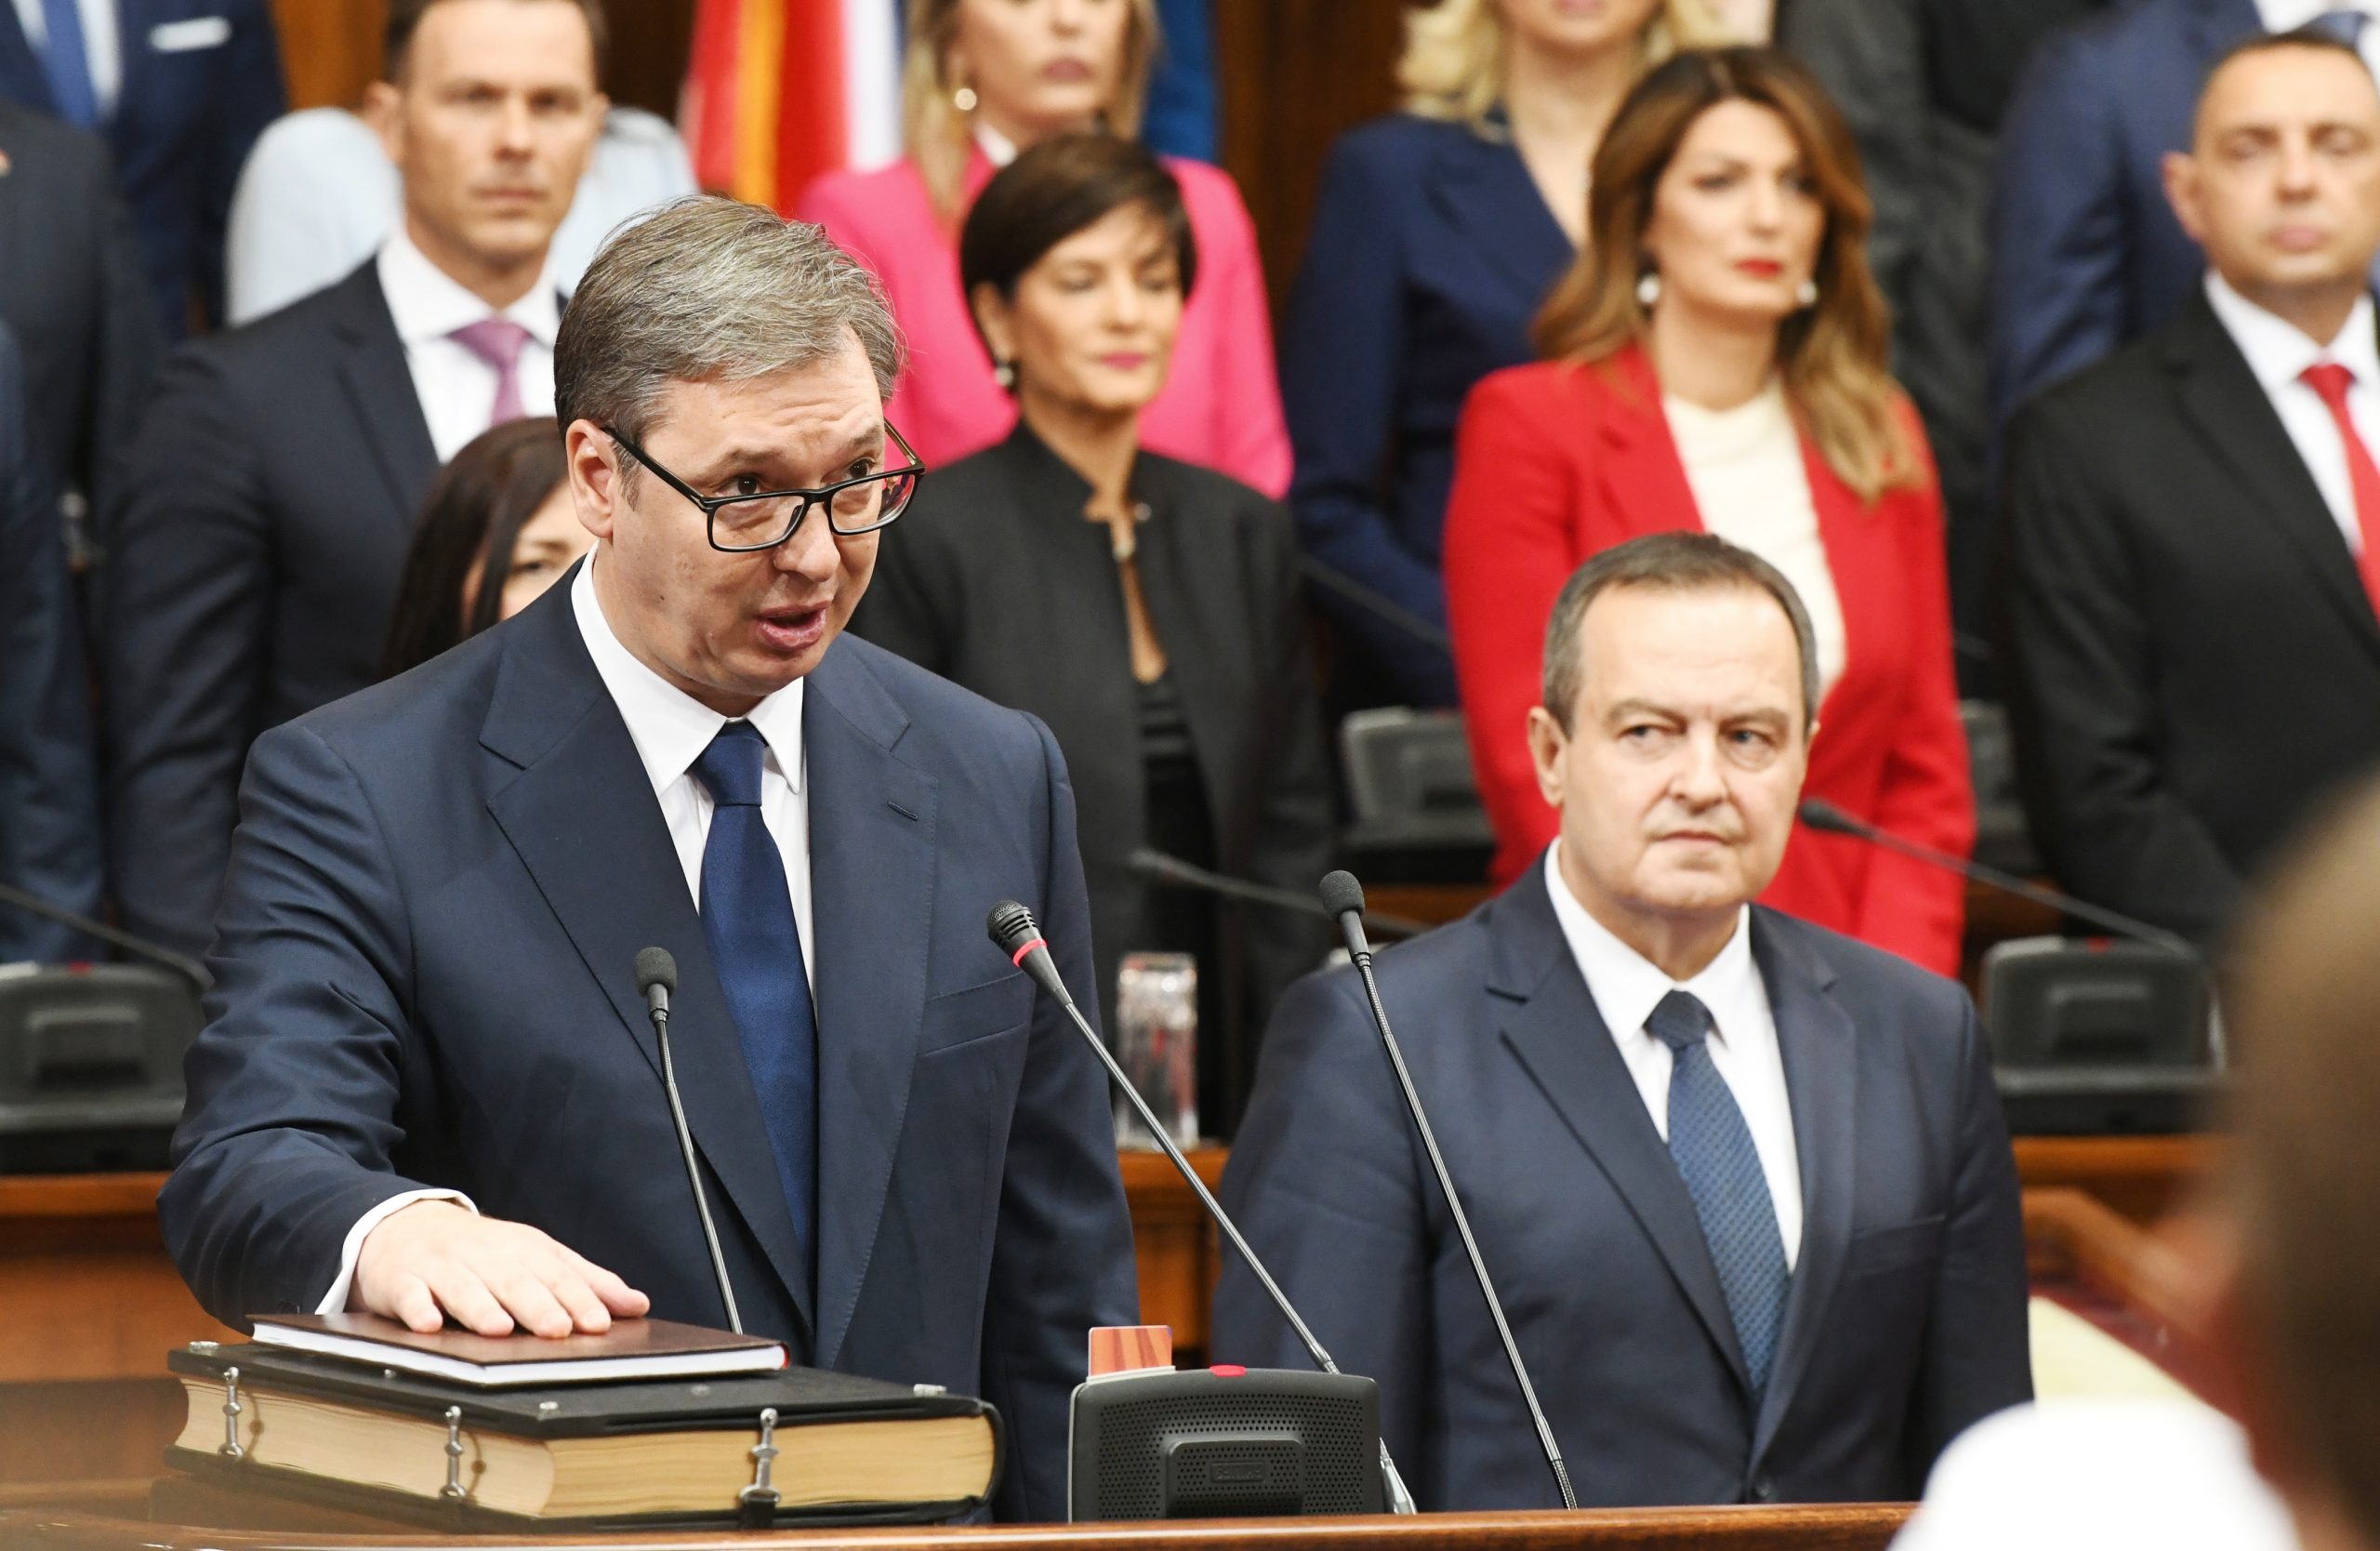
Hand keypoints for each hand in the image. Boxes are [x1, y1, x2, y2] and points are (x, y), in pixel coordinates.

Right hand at [354, 1200, 650, 1336]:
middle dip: (537, 1305)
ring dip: (481, 1306)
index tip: (599, 1322)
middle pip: (513, 1280)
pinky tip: (429, 1324)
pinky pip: (409, 1295)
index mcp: (522, 1250)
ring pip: (463, 1287)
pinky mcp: (401, 1281)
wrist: (406, 1225)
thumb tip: (637, 1304)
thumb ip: (585, 1281)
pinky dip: (417, 1308)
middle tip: (558, 1329)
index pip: (555, 1274)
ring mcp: (441, 1267)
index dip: (577, 1298)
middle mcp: (485, 1256)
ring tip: (499, 1328)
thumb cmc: (482, 1251)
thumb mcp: (536, 1257)